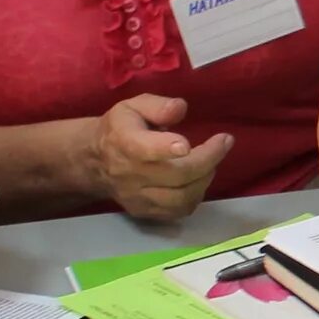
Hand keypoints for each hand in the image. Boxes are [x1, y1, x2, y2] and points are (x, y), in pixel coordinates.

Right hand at [93, 95, 234, 225]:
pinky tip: (198, 180)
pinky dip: (195, 196)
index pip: (145, 149)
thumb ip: (157, 106)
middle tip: (223, 143)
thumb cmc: (120, 128)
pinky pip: (178, 211)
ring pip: (181, 198)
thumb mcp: (133, 106)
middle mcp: (130, 174)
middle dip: (208, 160)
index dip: (166, 148)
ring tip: (210, 162)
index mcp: (124, 142)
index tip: (188, 145)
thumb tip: (181, 108)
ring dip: (205, 180)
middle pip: (177, 176)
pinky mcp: (144, 212)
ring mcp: (136, 197)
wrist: (95, 161)